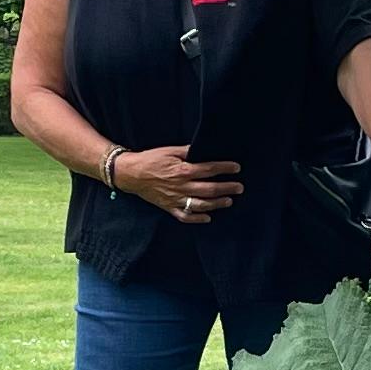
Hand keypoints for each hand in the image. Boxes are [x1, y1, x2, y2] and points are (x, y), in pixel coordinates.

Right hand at [112, 146, 245, 223]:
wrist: (130, 174)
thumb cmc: (150, 160)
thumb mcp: (169, 151)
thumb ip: (187, 152)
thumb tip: (202, 150)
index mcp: (183, 170)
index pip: (209, 170)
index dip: (225, 169)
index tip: (237, 168)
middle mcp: (181, 186)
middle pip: (210, 189)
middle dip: (227, 188)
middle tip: (239, 188)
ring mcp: (175, 199)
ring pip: (201, 205)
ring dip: (217, 204)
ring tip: (229, 201)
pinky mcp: (169, 207)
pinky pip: (185, 216)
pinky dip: (198, 218)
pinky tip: (208, 217)